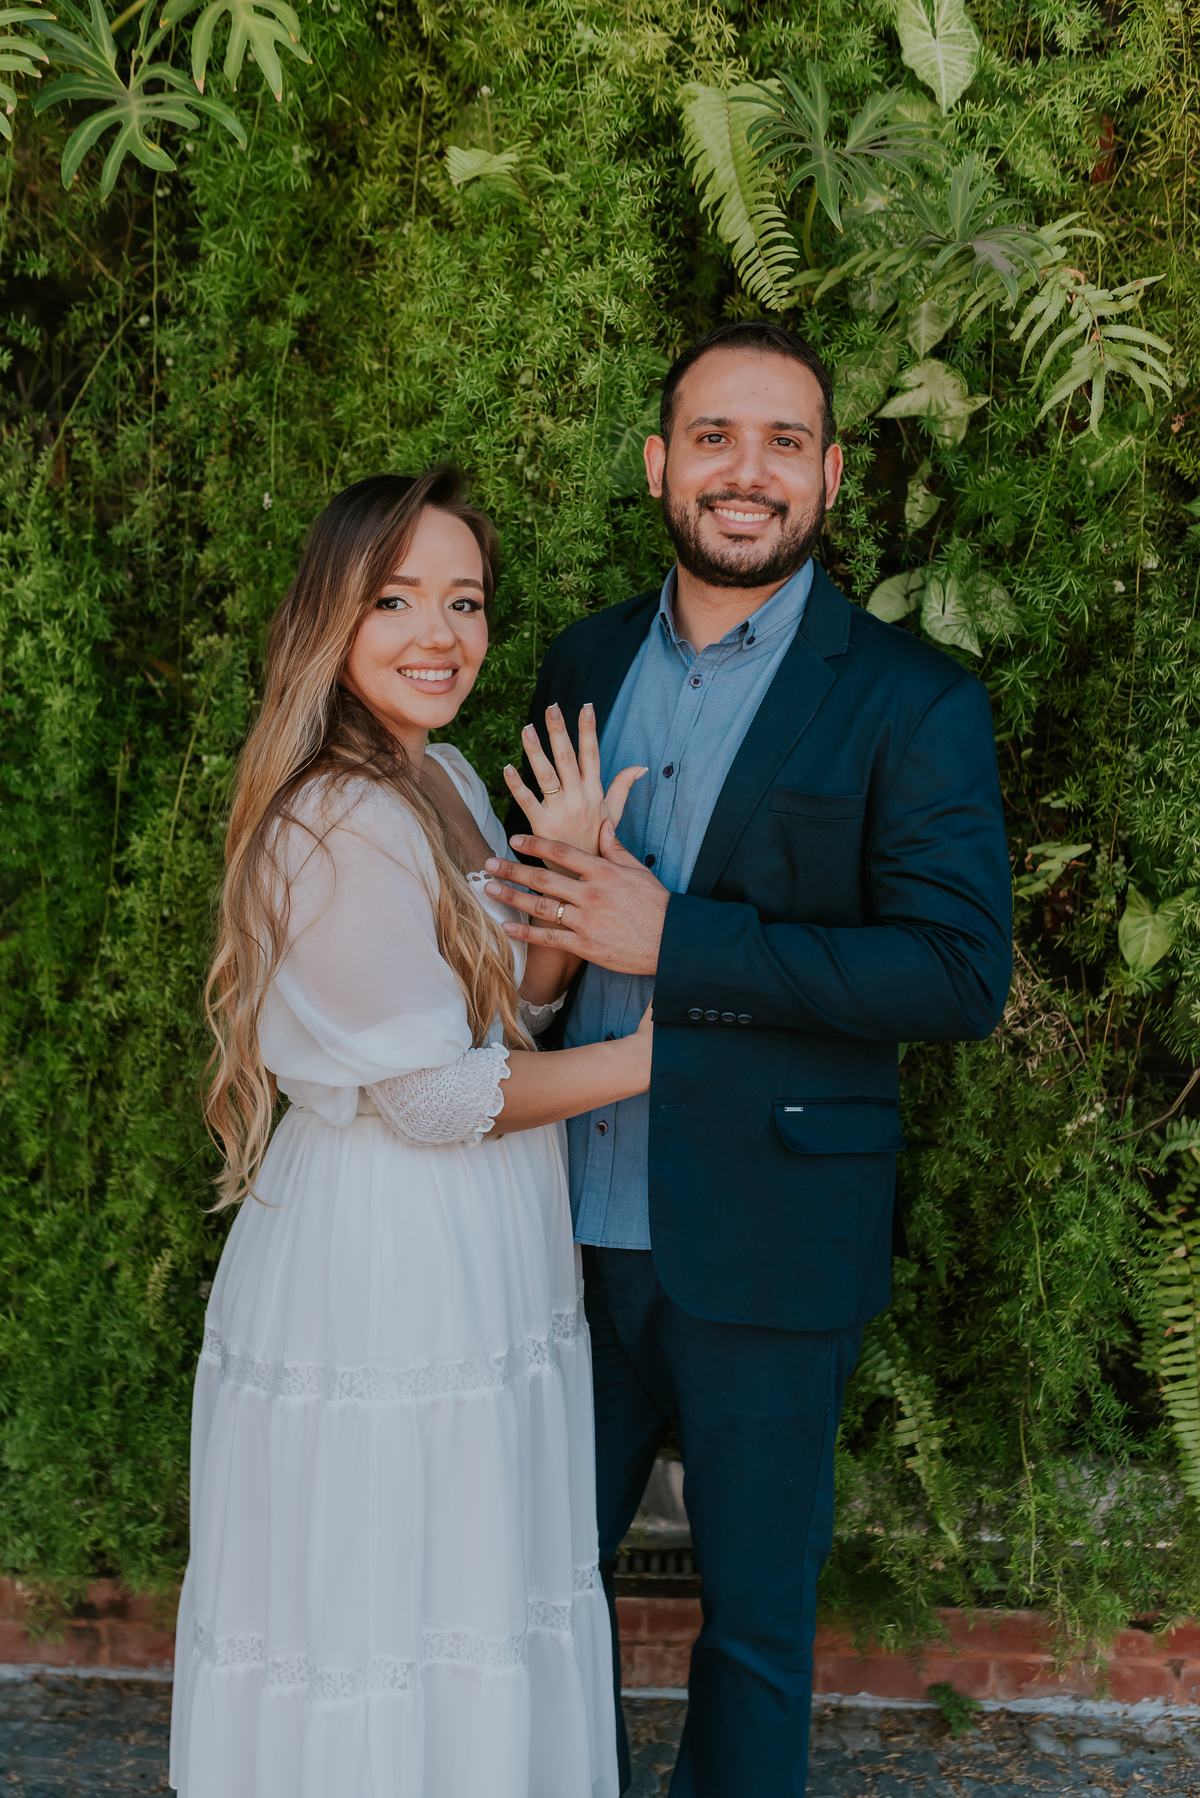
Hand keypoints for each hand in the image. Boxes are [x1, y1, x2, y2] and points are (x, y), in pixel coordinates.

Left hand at [484, 822, 668, 976]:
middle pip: (543, 878)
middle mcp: (591, 894)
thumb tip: (602, 824)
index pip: (562, 852)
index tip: (514, 838)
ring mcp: (586, 921)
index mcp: (603, 871)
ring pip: (541, 907)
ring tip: (490, 890)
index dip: (536, 844)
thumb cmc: (656, 905)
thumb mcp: (638, 870)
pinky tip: (507, 927)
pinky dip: (526, 933)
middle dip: (512, 869)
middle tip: (488, 863)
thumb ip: (615, 848)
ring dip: (512, 897)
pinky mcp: (585, 946)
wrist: (670, 941)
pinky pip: (549, 939)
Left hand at [503, 703, 646, 857]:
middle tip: (551, 708)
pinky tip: (508, 768)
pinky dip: (517, 784)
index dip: (589, 730)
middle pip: (567, 757)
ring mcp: (560, 811)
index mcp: (594, 792)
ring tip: (527, 728)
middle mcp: (579, 797)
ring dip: (536, 751)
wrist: (586, 881)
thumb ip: (622, 787)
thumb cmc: (598, 845)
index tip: (586, 707)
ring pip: (547, 774)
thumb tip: (640, 766)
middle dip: (560, 731)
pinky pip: (527, 801)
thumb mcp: (613, 814)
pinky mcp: (542, 826)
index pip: (592, 754)